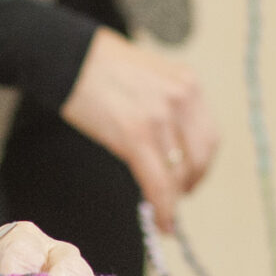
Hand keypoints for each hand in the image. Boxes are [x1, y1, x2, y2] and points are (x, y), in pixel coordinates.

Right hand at [61, 27, 217, 232]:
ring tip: (163, 211)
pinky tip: (160, 219)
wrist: (67, 56)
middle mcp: (181, 98)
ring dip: (172, 200)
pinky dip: (162, 207)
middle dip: (187, 184)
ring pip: (178, 174)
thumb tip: (174, 154)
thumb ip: (169, 110)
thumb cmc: (103, 68)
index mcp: (188, 84)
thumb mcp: (151, 79)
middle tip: (174, 198)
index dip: (201, 167)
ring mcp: (160, 116)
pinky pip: (158, 182)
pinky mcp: (135, 134)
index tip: (190, 182)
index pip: (208, 138)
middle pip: (199, 158)